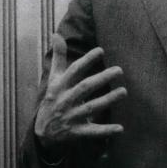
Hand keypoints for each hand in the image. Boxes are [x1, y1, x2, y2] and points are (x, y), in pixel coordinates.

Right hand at [33, 34, 126, 149]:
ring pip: (91, 107)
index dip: (87, 60)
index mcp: (60, 86)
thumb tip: (57, 35)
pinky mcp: (77, 132)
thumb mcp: (53, 79)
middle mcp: (65, 100)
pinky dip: (106, 130)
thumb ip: (58, 58)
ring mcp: (71, 116)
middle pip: (85, 88)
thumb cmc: (53, 100)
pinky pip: (93, 131)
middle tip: (119, 70)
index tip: (101, 50)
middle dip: (102, 79)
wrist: (42, 132)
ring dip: (108, 100)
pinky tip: (120, 128)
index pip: (74, 71)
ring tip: (124, 91)